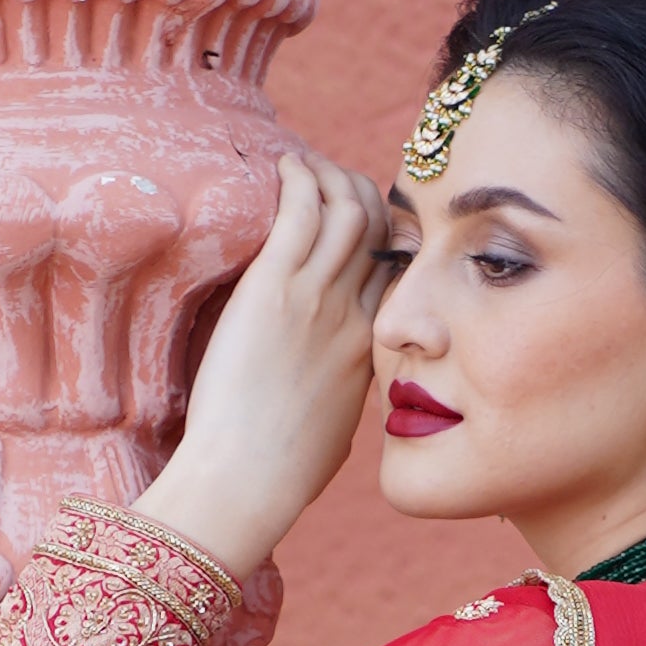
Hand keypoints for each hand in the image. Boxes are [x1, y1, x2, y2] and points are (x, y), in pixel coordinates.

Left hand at [138, 151, 395, 586]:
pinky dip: (300, 177)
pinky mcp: (276, 288)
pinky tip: (285, 165)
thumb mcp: (332, 432)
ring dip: (329, 176)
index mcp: (372, 349)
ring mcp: (319, 299)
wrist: (250, 480)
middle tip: (328, 185)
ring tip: (304, 167)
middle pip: (379, 230)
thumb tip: (332, 405)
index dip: (384, 235)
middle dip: (360, 195)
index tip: (360, 221)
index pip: (394, 271)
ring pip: (348, 209)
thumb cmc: (282, 471)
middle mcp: (356, 316)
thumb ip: (340, 401)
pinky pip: (303, 210)